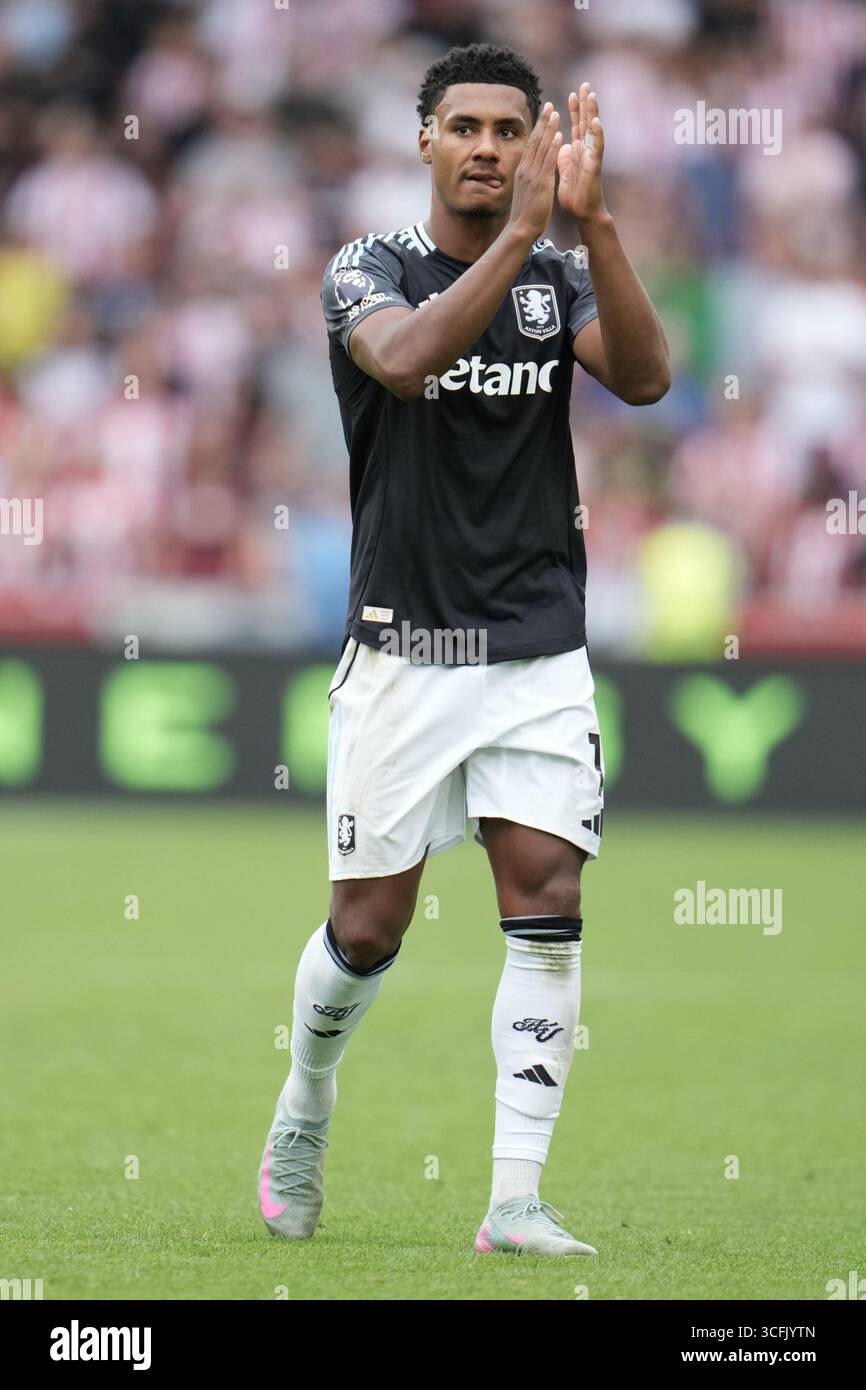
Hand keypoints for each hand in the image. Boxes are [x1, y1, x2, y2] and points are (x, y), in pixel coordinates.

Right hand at [507, 102, 561, 241]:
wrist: (520, 229)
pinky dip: (553, 146)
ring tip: (556, 113)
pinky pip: (548, 160)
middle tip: (549, 105)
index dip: (537, 130)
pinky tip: (559, 135)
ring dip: (549, 129)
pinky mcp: (540, 182)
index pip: (531, 146)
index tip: (543, 117)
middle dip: (542, 122)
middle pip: (535, 141)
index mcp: (522, 172)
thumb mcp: (525, 193)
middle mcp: (525, 170)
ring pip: (541, 147)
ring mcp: (532, 175)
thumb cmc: (524, 216)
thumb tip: (531, 176)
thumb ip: (529, 181)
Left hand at [557, 84, 606, 224]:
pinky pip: (597, 147)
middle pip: (586, 121)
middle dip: (585, 104)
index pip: (577, 125)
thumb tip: (562, 144)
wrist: (581, 211)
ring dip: (593, 112)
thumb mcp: (565, 170)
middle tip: (585, 84)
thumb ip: (564, 156)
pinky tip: (596, 122)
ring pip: (593, 130)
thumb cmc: (575, 193)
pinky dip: (597, 134)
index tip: (572, 92)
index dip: (575, 109)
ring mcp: (592, 156)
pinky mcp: (595, 165)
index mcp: (578, 150)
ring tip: (592, 95)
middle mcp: (586, 149)